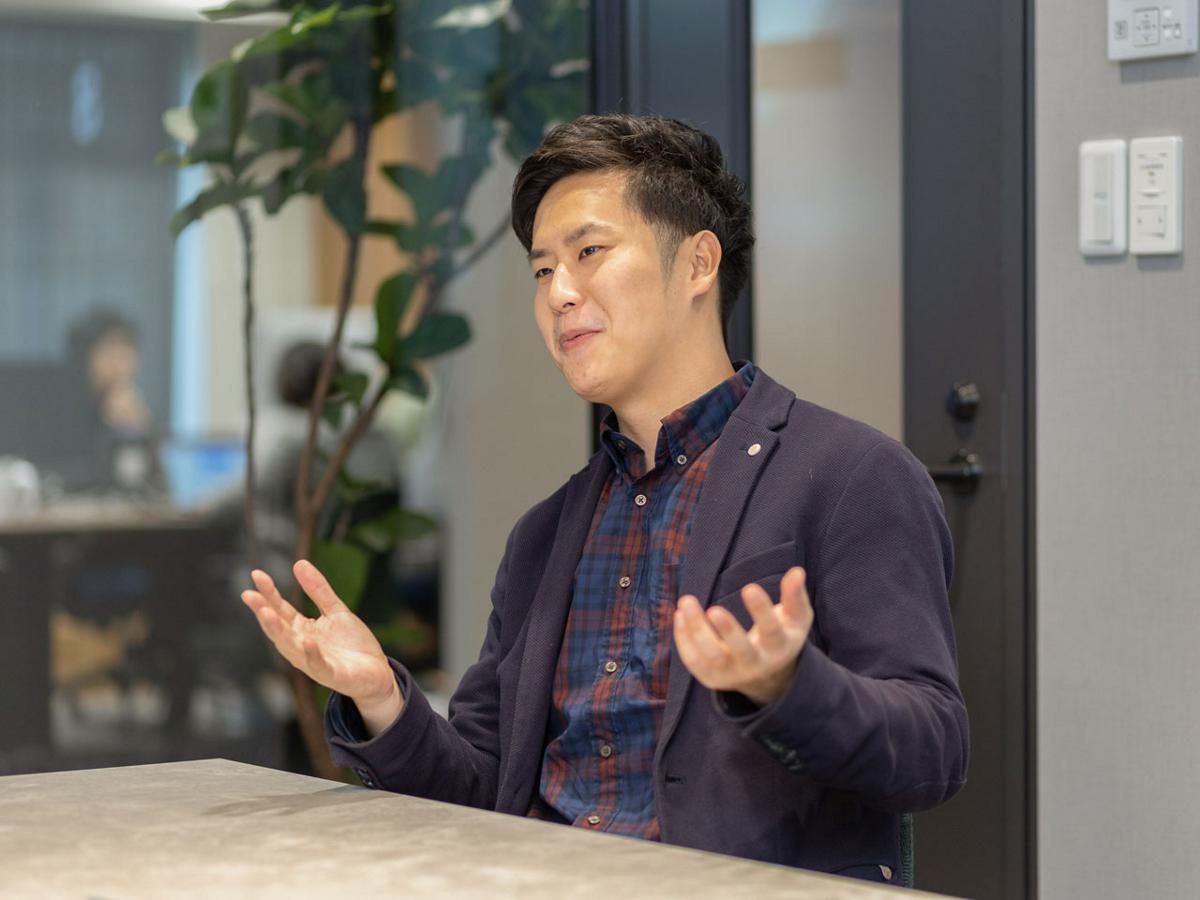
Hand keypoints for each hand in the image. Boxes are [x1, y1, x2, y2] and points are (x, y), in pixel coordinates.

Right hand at [241, 560, 401, 732]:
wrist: (377, 672)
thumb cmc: (352, 644)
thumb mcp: (335, 611)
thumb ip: (318, 590)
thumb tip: (298, 562)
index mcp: (301, 630)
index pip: (280, 610)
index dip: (268, 594)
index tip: (256, 575)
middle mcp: (301, 646)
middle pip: (278, 628)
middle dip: (263, 611)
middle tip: (249, 594)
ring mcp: (314, 662)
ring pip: (291, 647)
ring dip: (278, 631)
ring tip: (267, 613)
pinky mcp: (332, 674)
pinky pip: (319, 664)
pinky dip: (311, 654)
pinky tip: (306, 640)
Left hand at [673, 566, 812, 707]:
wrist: (768, 676)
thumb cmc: (781, 636)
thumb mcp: (796, 619)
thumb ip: (795, 596)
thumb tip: (797, 571)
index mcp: (778, 648)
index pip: (772, 631)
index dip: (761, 611)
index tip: (750, 588)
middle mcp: (755, 665)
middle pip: (740, 651)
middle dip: (727, 630)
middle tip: (714, 609)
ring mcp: (731, 674)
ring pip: (711, 657)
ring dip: (696, 630)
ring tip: (686, 602)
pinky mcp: (711, 678)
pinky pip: (694, 661)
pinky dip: (683, 639)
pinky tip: (679, 614)